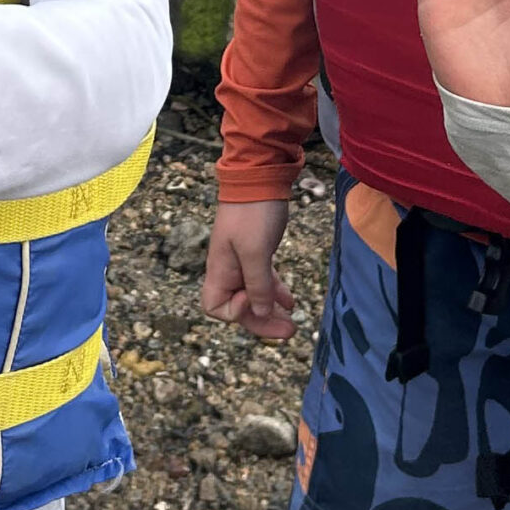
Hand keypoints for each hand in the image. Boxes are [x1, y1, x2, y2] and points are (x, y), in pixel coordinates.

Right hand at [203, 199, 295, 340]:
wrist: (260, 178)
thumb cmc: (253, 213)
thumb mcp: (255, 252)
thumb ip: (257, 284)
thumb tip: (260, 312)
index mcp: (220, 270)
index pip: (216, 307)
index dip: (236, 312)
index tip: (255, 300)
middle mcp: (228, 270)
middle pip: (239, 308)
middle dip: (262, 321)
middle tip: (289, 332)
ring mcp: (243, 261)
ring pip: (254, 296)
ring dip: (271, 311)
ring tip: (293, 324)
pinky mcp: (257, 252)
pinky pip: (263, 281)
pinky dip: (275, 293)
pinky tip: (291, 302)